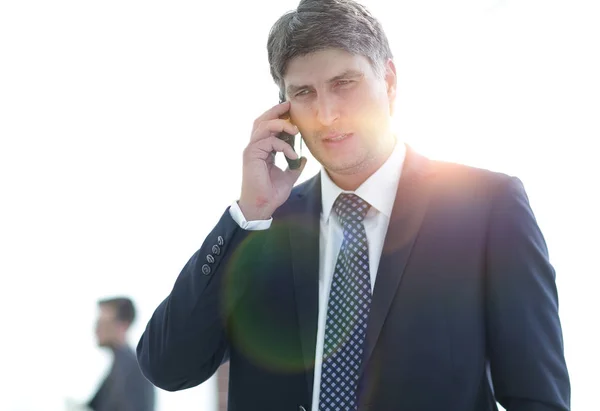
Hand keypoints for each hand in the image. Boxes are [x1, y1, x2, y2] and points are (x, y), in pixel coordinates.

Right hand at [238, 101, 306, 220]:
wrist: (261, 206)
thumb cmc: (271, 193)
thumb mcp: (288, 177)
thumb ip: (294, 165)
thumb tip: (303, 158)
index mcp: (262, 150)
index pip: (268, 126)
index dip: (278, 116)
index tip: (291, 111)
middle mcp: (255, 147)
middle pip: (262, 120)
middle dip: (276, 110)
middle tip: (290, 105)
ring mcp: (251, 150)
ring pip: (263, 126)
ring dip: (280, 124)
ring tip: (295, 129)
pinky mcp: (251, 155)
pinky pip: (269, 141)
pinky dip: (283, 145)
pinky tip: (292, 154)